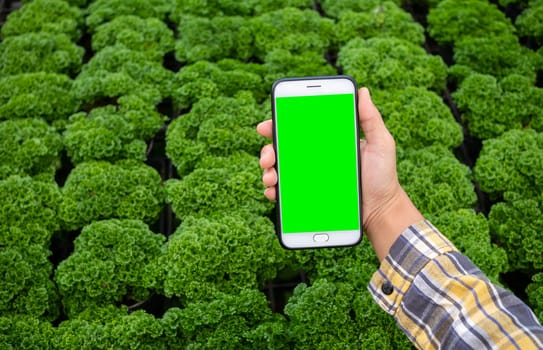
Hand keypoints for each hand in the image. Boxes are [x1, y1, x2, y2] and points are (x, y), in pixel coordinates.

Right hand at [257, 87, 421, 259]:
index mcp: (326, 141)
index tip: (266, 126)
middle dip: (267, 150)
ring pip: (279, 171)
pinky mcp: (308, 197)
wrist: (382, 209)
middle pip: (281, 149)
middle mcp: (314, 158)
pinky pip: (285, 193)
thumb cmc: (383, 175)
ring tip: (271, 177)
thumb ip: (371, 119)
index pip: (298, 129)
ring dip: (268, 171)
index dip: (278, 124)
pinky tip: (274, 193)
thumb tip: (362, 91)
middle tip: (268, 157)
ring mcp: (309, 178)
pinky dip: (274, 192)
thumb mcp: (381, 143)